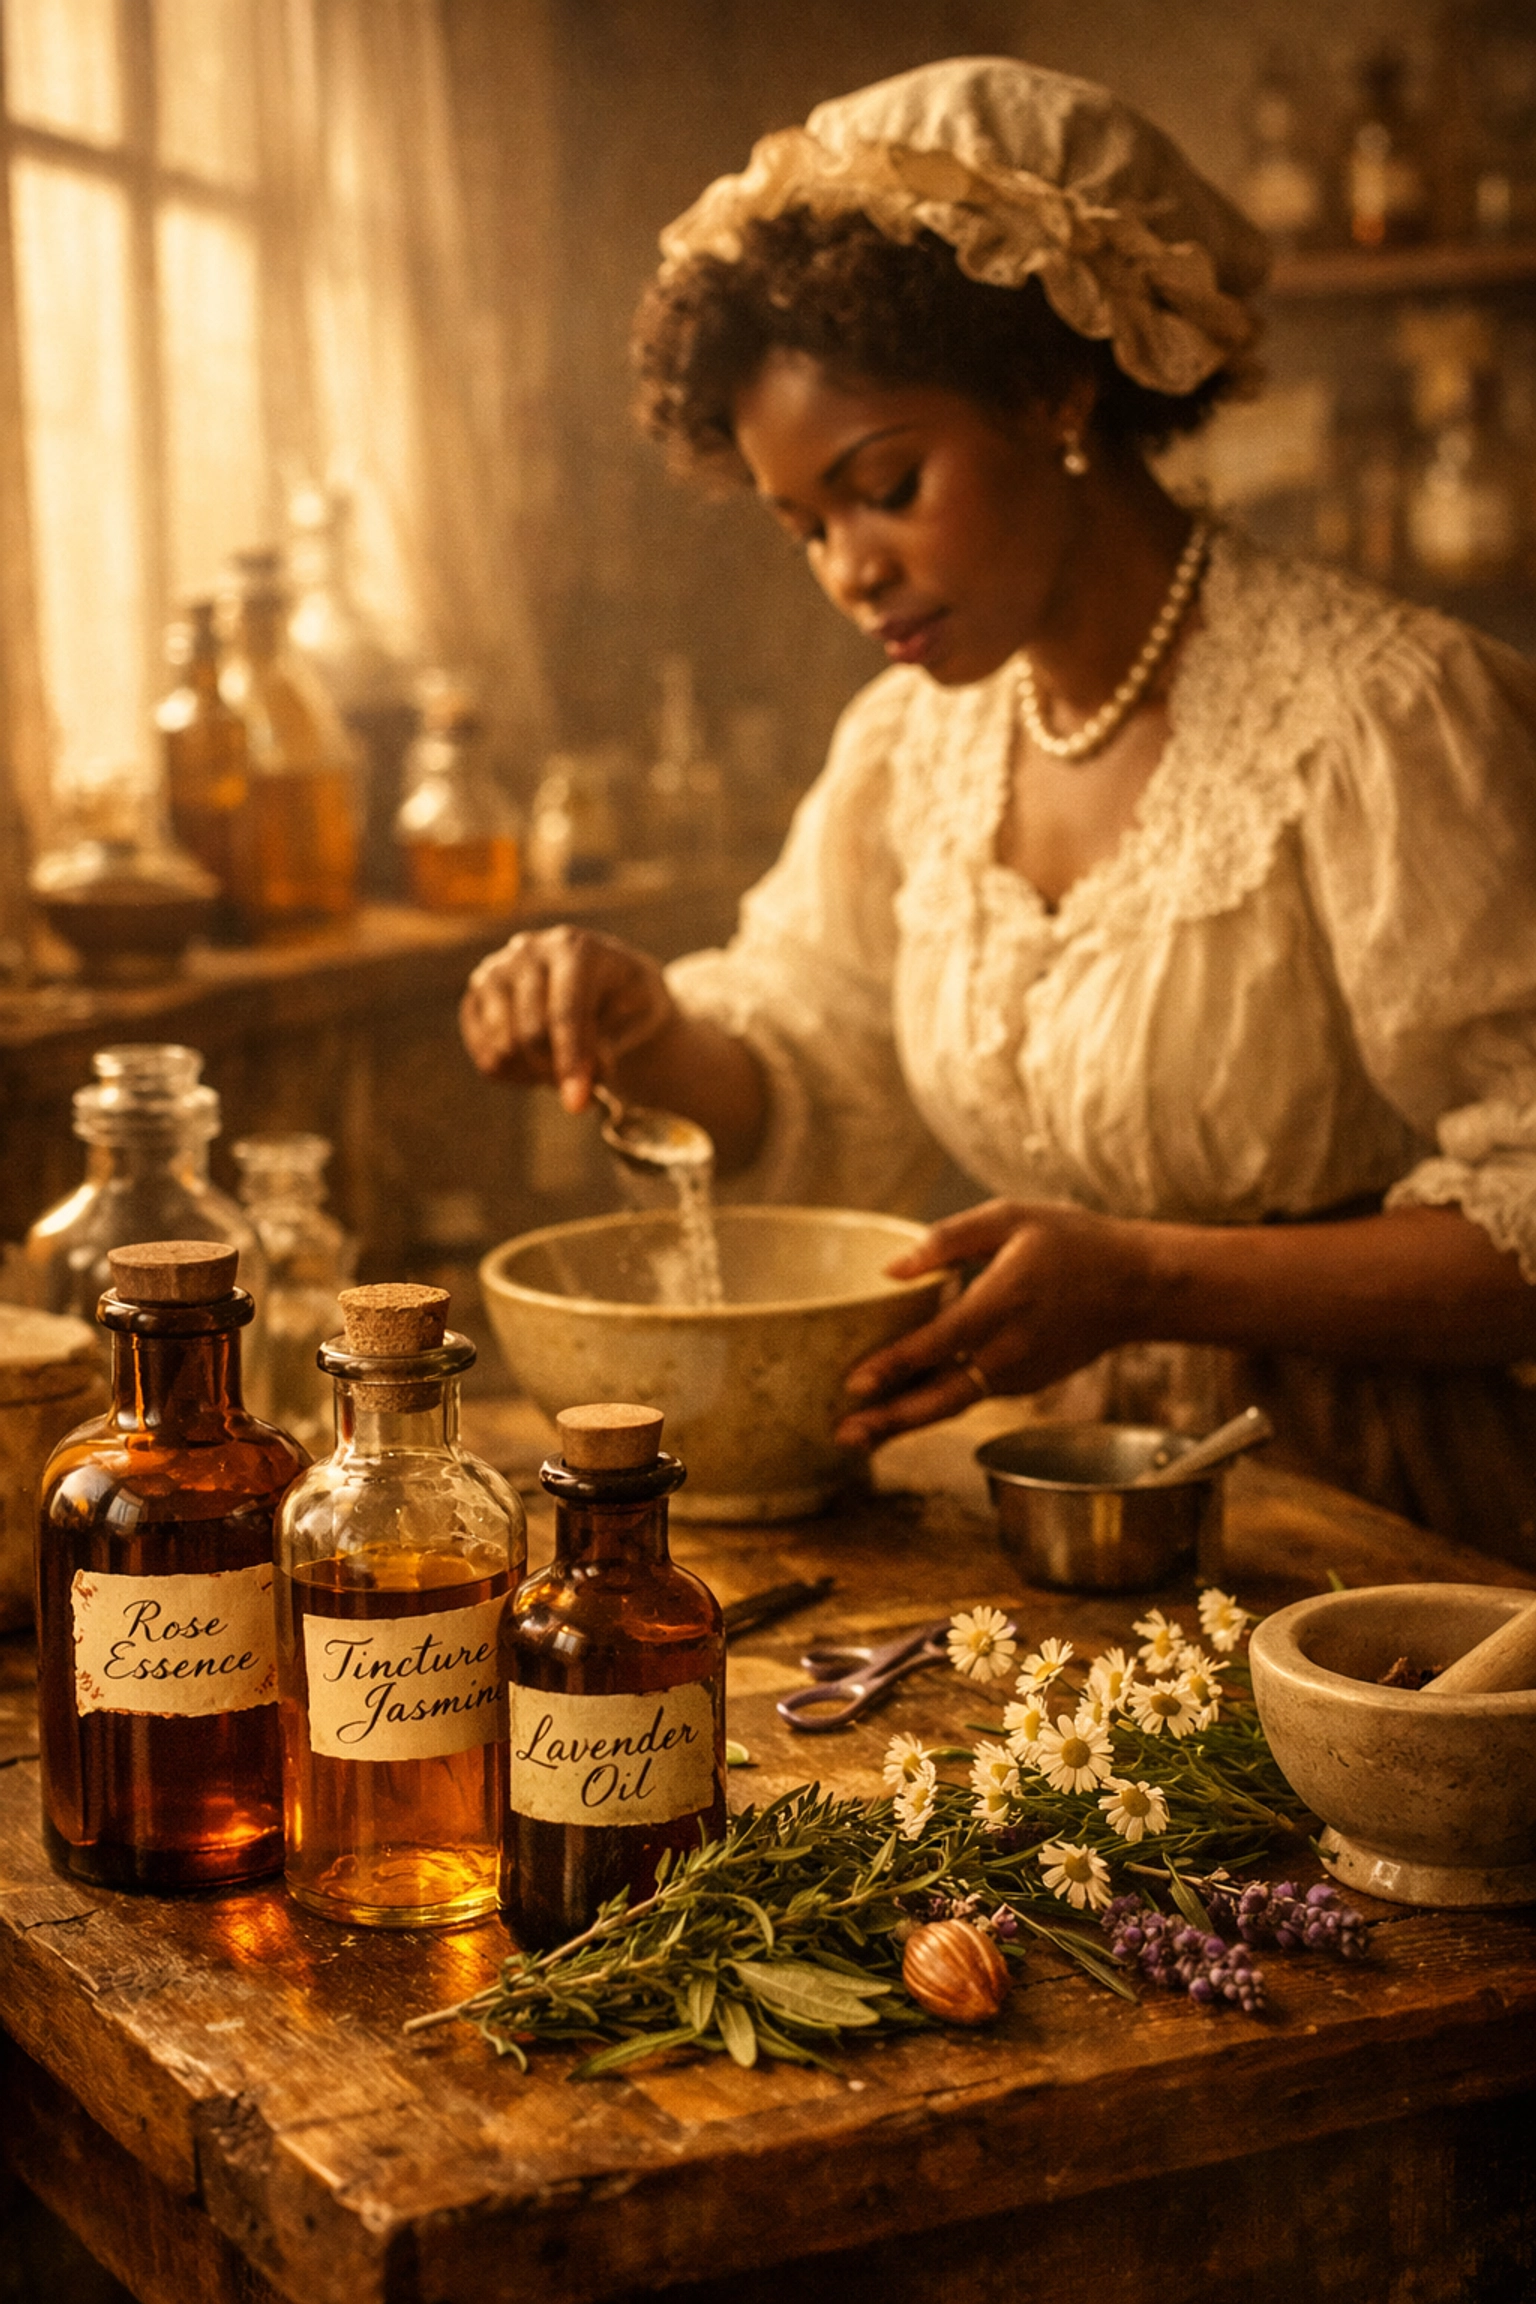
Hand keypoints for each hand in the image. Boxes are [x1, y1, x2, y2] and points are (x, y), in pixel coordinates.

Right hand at [459, 927, 674, 1108]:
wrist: (603, 982)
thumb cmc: (627, 1001)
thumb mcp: (641, 1017)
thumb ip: (610, 1046)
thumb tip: (578, 1083)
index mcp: (575, 948)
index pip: (565, 1012)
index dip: (571, 1060)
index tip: (577, 1105)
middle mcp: (528, 950)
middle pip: (531, 1033)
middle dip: (558, 1072)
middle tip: (584, 1084)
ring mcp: (496, 970)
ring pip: (502, 1048)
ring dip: (536, 1074)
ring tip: (562, 1064)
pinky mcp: (476, 995)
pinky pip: (485, 1056)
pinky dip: (512, 1074)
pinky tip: (536, 1063)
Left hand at [836, 1199, 1151, 1448]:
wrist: (1137, 1287)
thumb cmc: (1070, 1243)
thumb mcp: (1010, 1219)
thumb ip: (948, 1241)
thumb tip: (891, 1271)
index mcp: (1004, 1300)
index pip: (942, 1341)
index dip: (897, 1364)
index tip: (854, 1383)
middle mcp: (1011, 1348)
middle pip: (943, 1396)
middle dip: (891, 1420)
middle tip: (842, 1435)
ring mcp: (1020, 1373)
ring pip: (952, 1403)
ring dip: (905, 1421)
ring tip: (856, 1435)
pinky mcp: (1024, 1384)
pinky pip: (970, 1394)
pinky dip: (933, 1404)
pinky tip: (895, 1408)